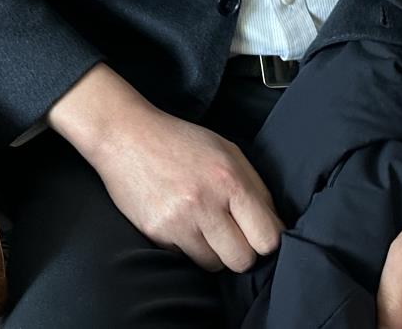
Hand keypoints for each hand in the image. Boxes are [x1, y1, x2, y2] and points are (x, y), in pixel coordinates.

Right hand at [48, 64, 283, 272]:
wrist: (125, 134)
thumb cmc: (180, 142)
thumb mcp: (227, 151)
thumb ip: (256, 189)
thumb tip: (276, 228)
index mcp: (230, 180)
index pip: (268, 238)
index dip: (266, 240)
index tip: (258, 234)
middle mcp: (205, 203)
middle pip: (243, 260)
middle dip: (240, 251)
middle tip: (229, 233)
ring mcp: (178, 221)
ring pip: (214, 265)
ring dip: (213, 252)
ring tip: (201, 225)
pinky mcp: (155, 233)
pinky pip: (185, 259)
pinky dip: (186, 246)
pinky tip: (178, 221)